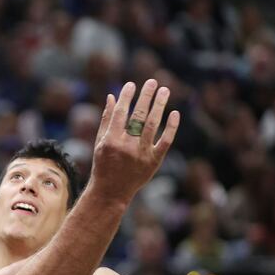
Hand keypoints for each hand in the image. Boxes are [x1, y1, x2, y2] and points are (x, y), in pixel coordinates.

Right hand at [88, 80, 180, 204]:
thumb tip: (113, 96)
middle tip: (153, 81)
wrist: (111, 192)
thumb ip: (107, 120)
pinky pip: (165, 141)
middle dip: (146, 96)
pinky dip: (171, 127)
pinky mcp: (154, 161)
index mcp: (110, 141)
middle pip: (139, 116)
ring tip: (165, 90)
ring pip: (153, 125)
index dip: (127, 97)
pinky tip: (175, 113)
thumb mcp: (100, 143)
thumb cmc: (103, 165)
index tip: (132, 84)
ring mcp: (141, 154)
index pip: (120, 113)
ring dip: (159, 105)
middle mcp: (126, 147)